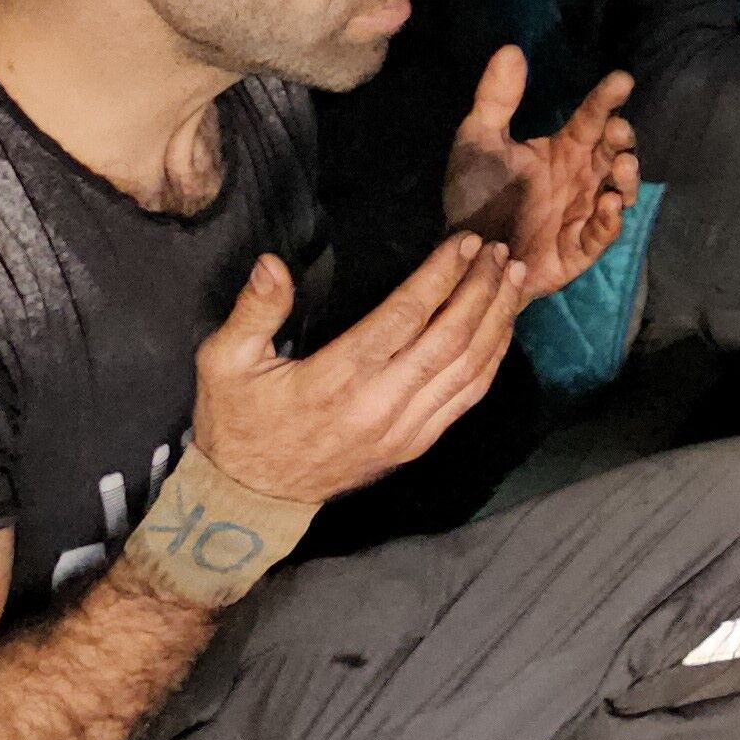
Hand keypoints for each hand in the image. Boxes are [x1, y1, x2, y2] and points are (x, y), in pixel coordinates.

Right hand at [189, 238, 522, 505]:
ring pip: (469, 369)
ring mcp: (405, 429)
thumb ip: (253, 311)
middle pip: (451, 338)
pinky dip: (492, 359)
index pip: (406, 316)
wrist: (254, 497)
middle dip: (482, 289)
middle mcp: (380, 404)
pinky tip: (502, 327)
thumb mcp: (225, 362)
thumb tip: (272, 264)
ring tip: (514, 278)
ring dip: (497, 319)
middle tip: (499, 251)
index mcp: (337, 378)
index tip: (464, 242)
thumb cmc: (239, 421)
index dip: (441, 276)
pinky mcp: (416, 444)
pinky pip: (467, 398)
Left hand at [440, 47, 637, 301]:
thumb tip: (512, 49)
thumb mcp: (477, 142)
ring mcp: (584, 213)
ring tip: (621, 166)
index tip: (621, 80)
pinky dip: (610, 220)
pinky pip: (602, 234)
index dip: (606, 99)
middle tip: (618, 130)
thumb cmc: (475, 197)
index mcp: (562, 149)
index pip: (591, 118)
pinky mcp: (579, 249)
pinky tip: (610, 204)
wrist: (464, 254)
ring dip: (626, 178)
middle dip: (622, 139)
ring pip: (618, 190)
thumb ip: (495, 100)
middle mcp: (581, 177)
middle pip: (612, 152)